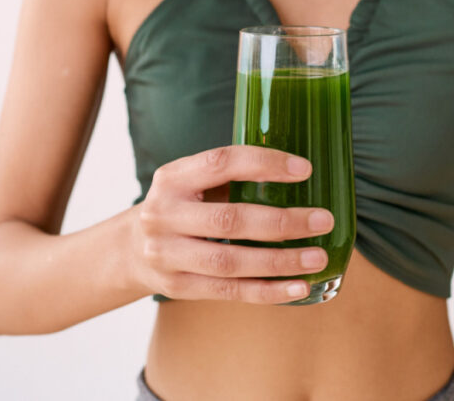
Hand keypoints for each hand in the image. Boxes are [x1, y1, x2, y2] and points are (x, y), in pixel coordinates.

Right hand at [129, 145, 333, 303]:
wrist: (130, 249)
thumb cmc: (182, 208)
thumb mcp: (192, 183)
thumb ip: (233, 178)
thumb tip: (302, 175)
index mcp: (172, 178)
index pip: (220, 162)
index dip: (264, 164)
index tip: (304, 170)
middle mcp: (164, 215)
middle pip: (229, 220)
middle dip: (282, 221)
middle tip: (323, 220)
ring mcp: (167, 255)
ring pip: (230, 262)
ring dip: (280, 262)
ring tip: (318, 258)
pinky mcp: (178, 287)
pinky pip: (229, 292)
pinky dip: (268, 292)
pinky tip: (299, 288)